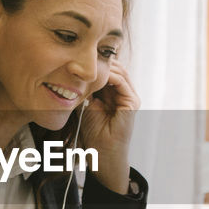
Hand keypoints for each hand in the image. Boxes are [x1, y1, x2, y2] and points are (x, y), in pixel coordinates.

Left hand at [80, 59, 138, 193]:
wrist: (102, 154)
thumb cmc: (93, 134)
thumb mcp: (86, 105)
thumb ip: (86, 89)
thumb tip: (76, 71)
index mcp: (114, 94)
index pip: (107, 71)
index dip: (94, 64)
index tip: (78, 57)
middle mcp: (124, 94)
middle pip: (114, 68)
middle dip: (100, 61)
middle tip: (82, 54)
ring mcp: (130, 97)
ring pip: (118, 71)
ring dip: (103, 66)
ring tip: (88, 62)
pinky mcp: (132, 103)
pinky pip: (121, 81)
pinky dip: (108, 75)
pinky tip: (95, 74)